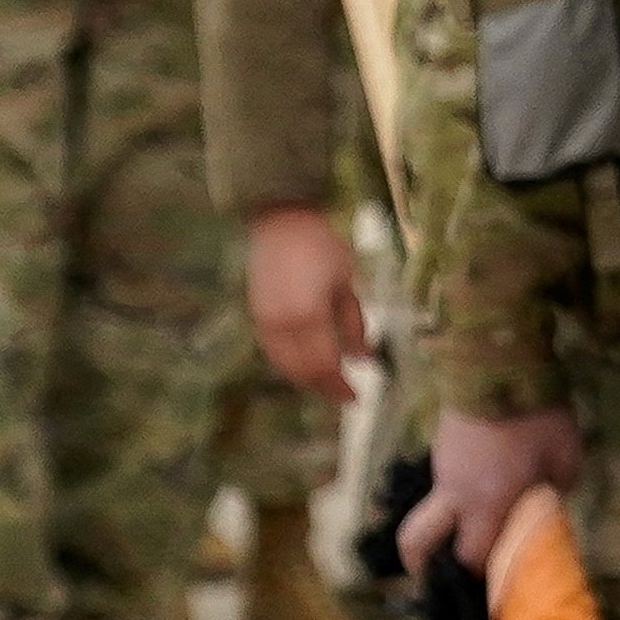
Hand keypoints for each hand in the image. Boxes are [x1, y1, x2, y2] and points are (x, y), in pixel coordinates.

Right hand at [243, 205, 364, 400]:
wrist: (282, 222)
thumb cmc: (321, 247)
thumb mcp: (346, 285)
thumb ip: (353, 325)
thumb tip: (363, 358)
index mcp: (309, 317)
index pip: (324, 366)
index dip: (339, 386)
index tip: (356, 397)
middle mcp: (282, 325)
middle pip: (303, 371)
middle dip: (325, 387)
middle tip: (345, 394)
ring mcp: (265, 321)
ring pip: (284, 365)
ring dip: (306, 379)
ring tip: (328, 383)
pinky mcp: (256, 316)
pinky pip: (273, 352)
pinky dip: (290, 365)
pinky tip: (306, 365)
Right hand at [398, 403, 583, 575]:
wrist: (497, 359)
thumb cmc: (537, 413)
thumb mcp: (565, 454)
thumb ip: (557, 487)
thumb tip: (547, 500)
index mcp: (487, 502)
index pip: (471, 556)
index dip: (478, 575)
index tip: (488, 584)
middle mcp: (454, 493)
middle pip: (416, 541)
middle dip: (421, 565)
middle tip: (439, 575)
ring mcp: (441, 468)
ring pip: (429, 510)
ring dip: (442, 526)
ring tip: (468, 527)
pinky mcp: (440, 445)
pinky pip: (441, 482)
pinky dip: (454, 494)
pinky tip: (481, 482)